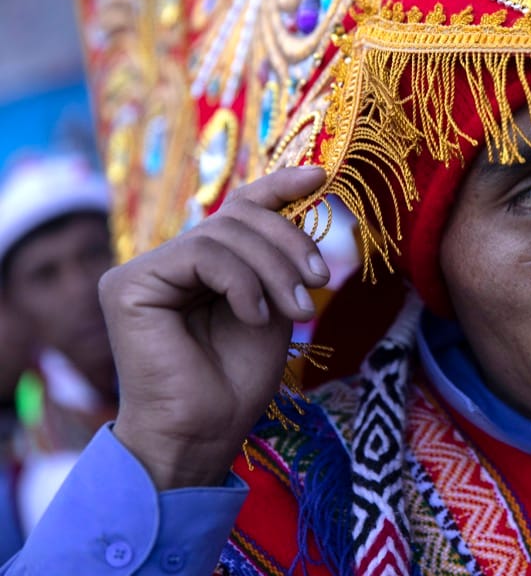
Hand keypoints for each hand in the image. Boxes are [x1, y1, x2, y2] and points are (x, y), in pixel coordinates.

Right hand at [101, 167, 330, 489]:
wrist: (204, 435)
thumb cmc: (237, 381)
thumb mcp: (273, 305)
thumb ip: (277, 258)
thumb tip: (302, 202)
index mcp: (201, 265)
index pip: (239, 208)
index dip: (278, 185)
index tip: (320, 176)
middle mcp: (169, 261)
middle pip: (239, 216)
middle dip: (288, 242)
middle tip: (320, 280)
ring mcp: (144, 270)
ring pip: (224, 234)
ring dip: (274, 269)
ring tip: (296, 311)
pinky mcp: (129, 284)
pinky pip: (201, 255)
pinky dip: (242, 282)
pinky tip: (256, 316)